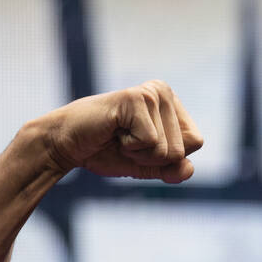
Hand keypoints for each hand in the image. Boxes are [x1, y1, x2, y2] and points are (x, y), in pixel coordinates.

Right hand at [39, 80, 202, 182]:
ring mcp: (151, 92)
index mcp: (172, 104)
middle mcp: (164, 91)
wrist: (66, 145)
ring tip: (119, 136)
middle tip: (125, 141)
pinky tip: (114, 131)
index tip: (140, 145)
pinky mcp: (136, 98)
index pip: (196, 142)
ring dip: (140, 153)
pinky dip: (130, 147)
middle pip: (183, 148)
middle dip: (152, 157)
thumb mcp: (147, 166)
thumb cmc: (106, 151)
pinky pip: (151, 142)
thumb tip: (189, 169)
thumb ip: (172, 170)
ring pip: (168, 148)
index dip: (168, 156)